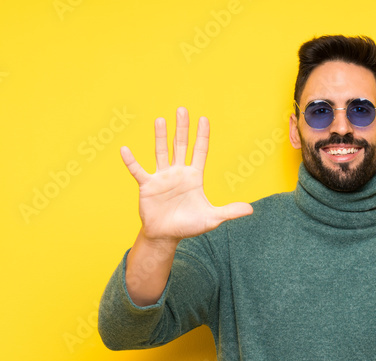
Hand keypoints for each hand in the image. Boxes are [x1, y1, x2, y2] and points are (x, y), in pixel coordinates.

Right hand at [120, 107, 251, 244]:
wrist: (166, 235)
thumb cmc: (188, 225)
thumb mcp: (211, 219)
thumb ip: (229, 211)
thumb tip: (250, 210)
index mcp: (194, 177)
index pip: (200, 151)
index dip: (202, 136)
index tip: (204, 119)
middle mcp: (178, 172)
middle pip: (181, 145)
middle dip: (182, 128)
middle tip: (182, 109)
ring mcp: (162, 177)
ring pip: (161, 152)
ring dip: (160, 137)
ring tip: (160, 120)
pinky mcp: (148, 185)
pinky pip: (138, 171)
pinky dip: (131, 162)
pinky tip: (125, 150)